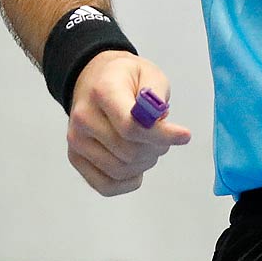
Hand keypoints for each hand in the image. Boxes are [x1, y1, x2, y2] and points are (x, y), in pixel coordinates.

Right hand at [66, 50, 190, 195]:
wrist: (95, 79)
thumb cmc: (127, 78)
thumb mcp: (149, 74)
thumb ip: (156, 99)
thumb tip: (158, 125)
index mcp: (102, 92)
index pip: (130, 126)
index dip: (161, 135)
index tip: (185, 136)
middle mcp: (84, 119)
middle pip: (129, 151)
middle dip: (157, 147)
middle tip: (164, 134)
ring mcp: (76, 141)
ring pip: (120, 170)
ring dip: (146, 162)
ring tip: (151, 144)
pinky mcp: (76, 158)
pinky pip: (106, 185)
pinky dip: (129, 181)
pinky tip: (139, 165)